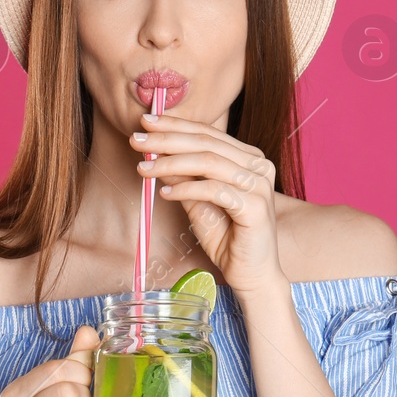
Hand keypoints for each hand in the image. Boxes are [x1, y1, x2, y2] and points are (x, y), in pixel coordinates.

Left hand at [131, 111, 286, 295]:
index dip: (174, 126)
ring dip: (171, 163)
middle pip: (206, 143)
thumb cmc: (228, 238)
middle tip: (137, 140)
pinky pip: (215, 190)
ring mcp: (260, 185)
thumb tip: (154, 153)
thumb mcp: (197, 202)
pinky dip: (186, 189)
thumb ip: (182, 177)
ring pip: (209, 162)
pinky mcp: (256, 207)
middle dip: (166, 140)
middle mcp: (259, 166)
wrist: (251, 274)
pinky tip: (164, 193)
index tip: (145, 122)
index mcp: (248, 158)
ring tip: (144, 168)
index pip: (207, 133)